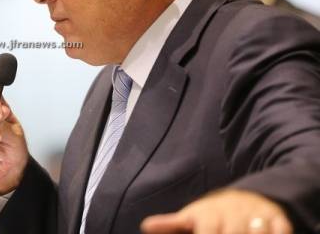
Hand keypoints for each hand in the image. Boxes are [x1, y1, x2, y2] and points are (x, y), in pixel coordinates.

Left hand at [141, 189, 292, 233]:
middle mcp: (232, 214)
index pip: (208, 233)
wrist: (249, 197)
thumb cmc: (213, 215)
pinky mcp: (278, 219)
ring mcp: (256, 216)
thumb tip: (146, 226)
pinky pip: (281, 231)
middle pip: (234, 233)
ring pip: (257, 233)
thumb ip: (171, 225)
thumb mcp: (191, 218)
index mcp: (208, 216)